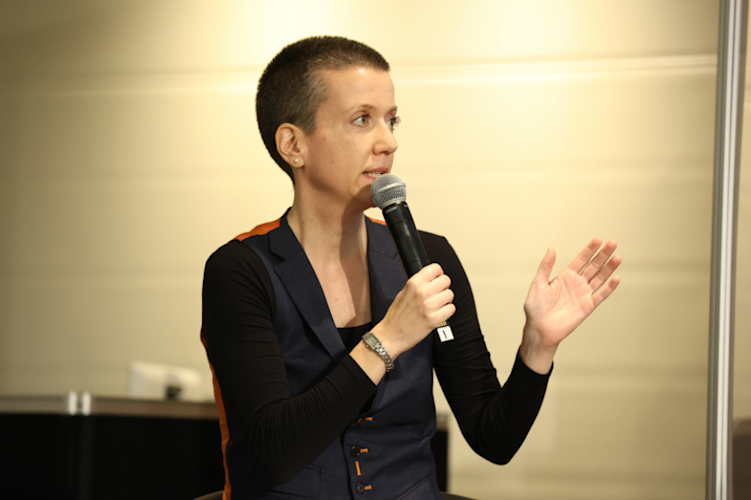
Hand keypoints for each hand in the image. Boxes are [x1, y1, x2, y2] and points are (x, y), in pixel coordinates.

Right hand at [374, 263, 455, 358]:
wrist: (391, 335)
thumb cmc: (396, 316)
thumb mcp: (403, 292)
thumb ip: (418, 284)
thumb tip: (432, 279)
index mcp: (413, 283)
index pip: (436, 268)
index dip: (438, 274)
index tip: (437, 279)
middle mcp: (422, 292)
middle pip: (446, 280)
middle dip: (443, 287)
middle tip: (437, 294)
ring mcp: (429, 305)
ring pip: (450, 294)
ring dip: (446, 300)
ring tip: (437, 305)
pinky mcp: (434, 319)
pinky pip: (451, 308)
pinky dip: (447, 311)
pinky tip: (439, 313)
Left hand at [520, 238, 620, 373]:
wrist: (539, 329)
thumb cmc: (535, 308)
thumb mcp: (538, 283)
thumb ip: (546, 266)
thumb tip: (551, 248)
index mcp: (565, 276)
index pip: (581, 260)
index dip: (589, 249)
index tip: (598, 239)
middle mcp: (576, 284)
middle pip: (593, 266)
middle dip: (603, 255)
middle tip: (613, 242)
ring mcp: (583, 295)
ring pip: (599, 278)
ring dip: (609, 268)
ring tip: (618, 257)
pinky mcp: (587, 307)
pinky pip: (601, 296)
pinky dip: (609, 288)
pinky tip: (616, 278)